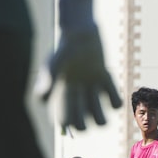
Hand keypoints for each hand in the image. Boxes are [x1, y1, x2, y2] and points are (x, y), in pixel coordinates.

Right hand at [35, 0, 121, 130]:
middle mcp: (77, 99)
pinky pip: (115, 103)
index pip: (64, 122)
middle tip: (86, 105)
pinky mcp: (105, 84)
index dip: (68, 121)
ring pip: (101, 120)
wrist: (81, 31)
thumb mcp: (54, 63)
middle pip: (83, 126)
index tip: (71, 108)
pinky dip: (114, 97)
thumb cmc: (64, 47)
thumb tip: (42, 99)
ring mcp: (92, 93)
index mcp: (61, 98)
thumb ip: (47, 80)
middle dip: (85, 121)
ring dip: (100, 112)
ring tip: (95, 91)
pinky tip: (106, 80)